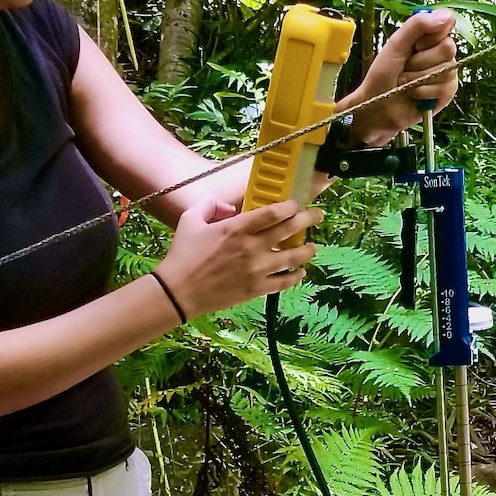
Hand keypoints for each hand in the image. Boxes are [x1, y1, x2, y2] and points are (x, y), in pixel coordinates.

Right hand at [155, 197, 319, 318]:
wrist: (178, 291)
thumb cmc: (183, 253)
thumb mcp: (190, 219)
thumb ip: (211, 204)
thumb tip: (230, 206)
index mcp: (237, 228)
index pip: (273, 212)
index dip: (290, 205)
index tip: (294, 203)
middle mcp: (252, 247)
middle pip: (290, 229)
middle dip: (308, 219)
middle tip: (317, 215)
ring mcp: (257, 270)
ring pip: (293, 257)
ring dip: (307, 250)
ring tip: (312, 246)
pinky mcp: (256, 289)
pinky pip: (284, 282)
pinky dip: (296, 276)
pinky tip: (300, 272)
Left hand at [340, 9, 458, 145]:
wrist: (377, 107)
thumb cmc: (382, 75)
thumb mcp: (395, 45)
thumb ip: (417, 26)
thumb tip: (448, 15)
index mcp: (428, 37)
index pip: (446, 24)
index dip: (430, 36)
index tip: (414, 45)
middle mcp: (441, 53)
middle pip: (448, 48)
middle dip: (420, 61)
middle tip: (405, 67)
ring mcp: (446, 73)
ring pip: (446, 69)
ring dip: (418, 78)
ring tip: (405, 83)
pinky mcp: (447, 93)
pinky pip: (444, 88)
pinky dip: (423, 92)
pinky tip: (413, 95)